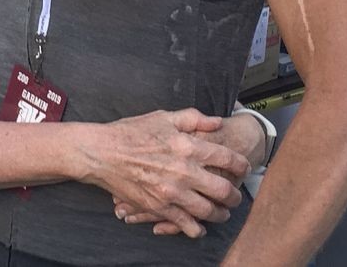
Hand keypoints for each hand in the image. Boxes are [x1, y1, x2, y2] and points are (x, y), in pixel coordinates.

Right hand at [81, 109, 246, 238]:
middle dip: (235, 196)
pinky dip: (197, 229)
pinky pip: (185, 224)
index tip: (244, 169)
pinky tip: (200, 228)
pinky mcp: (159, 207)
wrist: (102, 153)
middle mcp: (184, 171)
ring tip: (223, 213)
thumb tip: (217, 122)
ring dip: (220, 214)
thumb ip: (194, 119)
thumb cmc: (131, 132)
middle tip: (236, 196)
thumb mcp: (164, 117)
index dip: (241, 165)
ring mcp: (172, 192)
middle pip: (223, 190)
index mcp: (188, 146)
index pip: (227, 158)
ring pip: (208, 211)